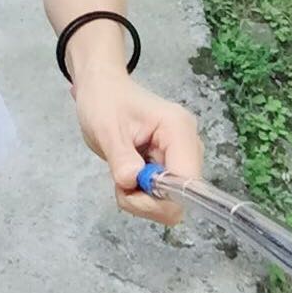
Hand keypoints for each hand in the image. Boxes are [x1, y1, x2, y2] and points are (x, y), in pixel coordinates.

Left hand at [70, 67, 203, 225]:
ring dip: (141, 198)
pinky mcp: (172, 166)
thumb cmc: (104, 101)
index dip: (159, 198)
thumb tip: (133, 182)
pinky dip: (142, 194)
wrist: (102, 90)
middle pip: (181, 197)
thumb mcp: (105, 128)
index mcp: (179, 130)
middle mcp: (189, 145)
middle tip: (119, 180)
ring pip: (171, 202)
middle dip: (146, 199)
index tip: (128, 189)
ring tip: (121, 172)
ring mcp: (183, 157)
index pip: (187, 183)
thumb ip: (121, 156)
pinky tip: (128, 173)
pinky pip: (162, 196)